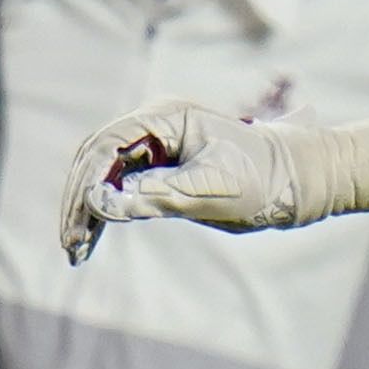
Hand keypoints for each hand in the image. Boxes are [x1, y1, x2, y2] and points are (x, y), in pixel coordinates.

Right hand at [61, 103, 368, 264]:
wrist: (299, 179)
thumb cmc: (262, 180)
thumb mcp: (208, 192)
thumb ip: (154, 197)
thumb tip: (101, 205)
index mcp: (166, 116)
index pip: (105, 146)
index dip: (84, 186)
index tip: (78, 223)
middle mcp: (156, 125)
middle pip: (96, 160)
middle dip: (78, 203)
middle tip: (69, 245)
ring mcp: (157, 145)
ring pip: (103, 176)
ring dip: (87, 212)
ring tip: (76, 252)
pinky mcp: (162, 167)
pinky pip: (120, 188)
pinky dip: (105, 215)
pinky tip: (92, 243)